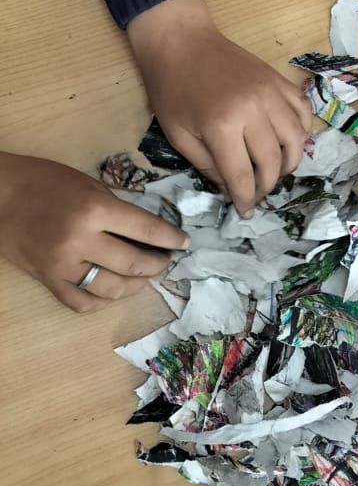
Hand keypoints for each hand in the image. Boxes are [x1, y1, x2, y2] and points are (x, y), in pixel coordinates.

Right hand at [0, 153, 187, 310]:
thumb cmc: (44, 182)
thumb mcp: (88, 184)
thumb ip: (118, 210)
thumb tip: (151, 233)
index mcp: (95, 209)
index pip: (148, 231)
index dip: (172, 240)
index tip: (184, 244)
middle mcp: (81, 241)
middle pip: (134, 265)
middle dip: (157, 265)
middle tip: (164, 260)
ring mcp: (63, 265)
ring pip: (112, 289)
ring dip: (135, 286)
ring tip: (143, 276)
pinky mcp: (48, 280)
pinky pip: (82, 303)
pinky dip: (102, 300)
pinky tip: (112, 289)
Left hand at [126, 0, 310, 218]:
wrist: (181, 41)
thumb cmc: (172, 88)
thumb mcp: (177, 134)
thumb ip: (207, 165)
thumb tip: (232, 188)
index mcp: (222, 125)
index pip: (243, 175)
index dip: (245, 199)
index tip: (245, 211)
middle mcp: (254, 110)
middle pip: (273, 162)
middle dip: (267, 186)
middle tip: (257, 194)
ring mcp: (271, 93)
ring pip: (296, 141)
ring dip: (289, 163)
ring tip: (276, 171)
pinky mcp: (280, 81)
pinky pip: (303, 112)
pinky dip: (302, 132)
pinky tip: (289, 141)